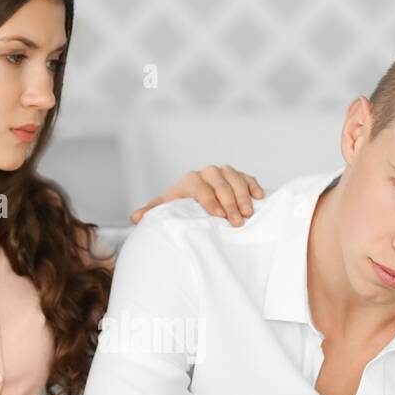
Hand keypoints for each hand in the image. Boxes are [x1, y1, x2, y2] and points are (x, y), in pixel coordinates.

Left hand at [130, 165, 263, 226]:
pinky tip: (259, 198)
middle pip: (220, 183)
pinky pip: (248, 177)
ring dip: (242, 196)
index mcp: (190, 180)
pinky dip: (253, 186)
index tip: (217, 216)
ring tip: (248, 214)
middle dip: (229, 202)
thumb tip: (136, 217)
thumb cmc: (183, 208)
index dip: (209, 201)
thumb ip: (154, 213)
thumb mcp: (169, 210)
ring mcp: (225, 172)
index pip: (199, 187)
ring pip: (235, 179)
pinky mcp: (240, 175)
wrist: (199, 201)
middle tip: (236, 221)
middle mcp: (208, 173)